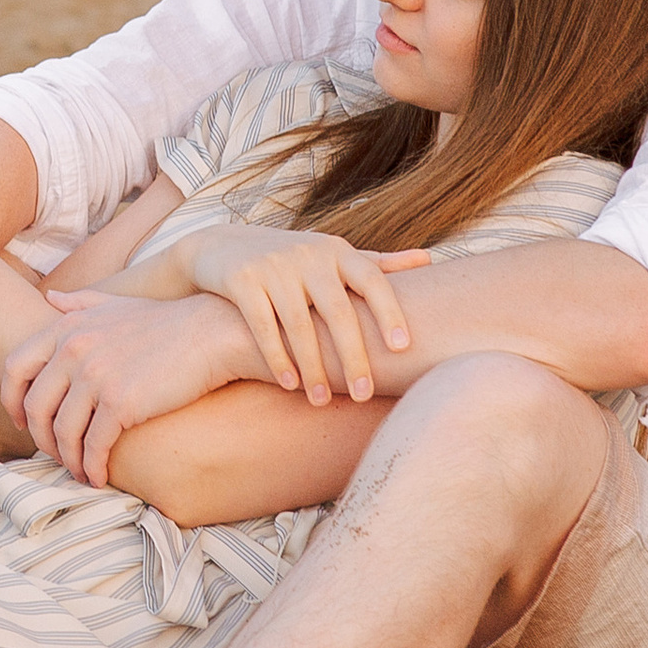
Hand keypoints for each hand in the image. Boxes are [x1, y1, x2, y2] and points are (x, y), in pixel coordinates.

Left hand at [0, 289, 247, 487]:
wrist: (211, 333)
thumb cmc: (166, 322)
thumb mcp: (116, 302)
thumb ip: (80, 302)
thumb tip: (51, 298)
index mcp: (66, 327)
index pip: (15, 366)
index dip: (12, 399)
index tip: (21, 421)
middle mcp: (74, 350)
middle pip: (36, 407)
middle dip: (41, 439)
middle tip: (55, 455)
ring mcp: (95, 376)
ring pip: (63, 432)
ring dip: (68, 459)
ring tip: (80, 471)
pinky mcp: (121, 402)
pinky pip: (94, 445)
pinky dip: (92, 466)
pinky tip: (99, 476)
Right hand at [176, 225, 427, 406]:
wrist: (218, 246)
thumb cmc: (289, 259)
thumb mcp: (330, 255)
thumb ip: (376, 262)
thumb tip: (429, 260)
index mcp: (336, 251)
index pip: (372, 280)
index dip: (389, 313)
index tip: (402, 348)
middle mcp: (308, 254)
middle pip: (337, 311)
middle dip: (352, 357)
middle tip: (363, 395)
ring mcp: (272, 266)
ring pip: (299, 324)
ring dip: (312, 367)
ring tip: (321, 400)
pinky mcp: (241, 280)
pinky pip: (263, 326)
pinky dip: (277, 358)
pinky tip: (289, 384)